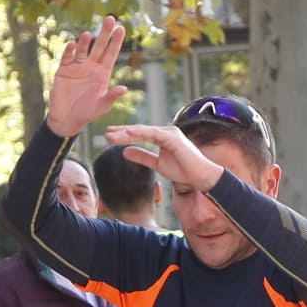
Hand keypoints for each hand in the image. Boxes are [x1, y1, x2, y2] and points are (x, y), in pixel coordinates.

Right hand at [44, 17, 127, 136]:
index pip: (111, 54)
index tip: (121, 28)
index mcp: (102, 73)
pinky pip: (67, 57)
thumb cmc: (87, 114)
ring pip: (82, 50)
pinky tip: (72, 45)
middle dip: (104, 33)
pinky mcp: (63, 70)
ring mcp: (77, 67)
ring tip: (88, 35)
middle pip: (99, 46)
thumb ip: (111, 97)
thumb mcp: (101, 107)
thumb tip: (124, 89)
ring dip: (84, 42)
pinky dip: (69, 51)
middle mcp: (91, 67)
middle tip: (110, 18)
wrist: (67, 119)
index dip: (116, 41)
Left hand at [101, 122, 223, 190]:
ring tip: (112, 135)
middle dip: (122, 131)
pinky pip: (152, 134)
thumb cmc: (183, 170)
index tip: (110, 136)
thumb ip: (143, 157)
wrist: (199, 176)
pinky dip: (139, 134)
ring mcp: (169, 133)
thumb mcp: (157, 164)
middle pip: (140, 130)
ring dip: (127, 132)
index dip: (125, 135)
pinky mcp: (172, 137)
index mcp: (162, 137)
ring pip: (144, 130)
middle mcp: (165, 132)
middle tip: (106, 133)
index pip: (140, 134)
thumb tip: (125, 152)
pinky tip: (127, 135)